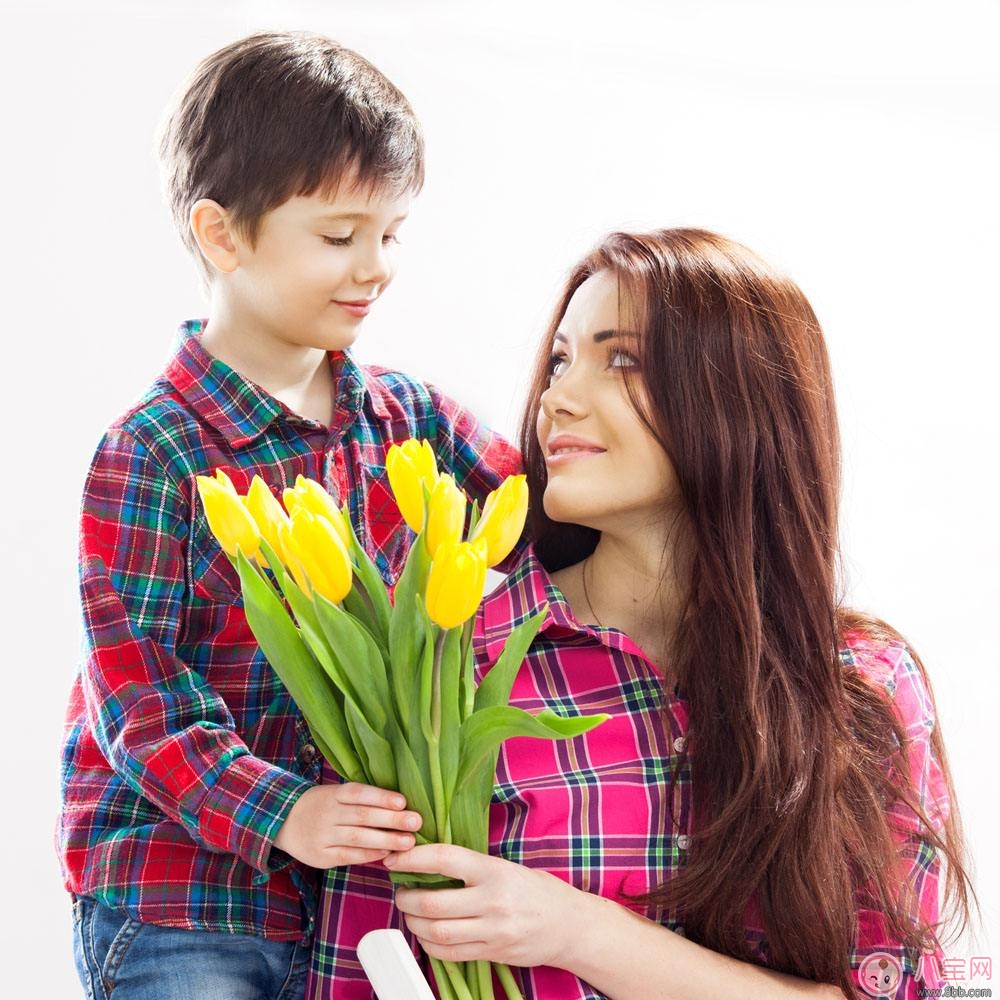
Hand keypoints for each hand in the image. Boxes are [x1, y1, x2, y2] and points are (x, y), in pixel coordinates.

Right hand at [273, 783, 421, 868]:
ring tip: (408, 842)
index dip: (381, 797)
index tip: (404, 802)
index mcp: (333, 794)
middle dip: (391, 820)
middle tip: (416, 822)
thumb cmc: (322, 805)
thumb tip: (400, 805)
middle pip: (362, 816)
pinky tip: (387, 853)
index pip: (359, 793)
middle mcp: (327, 813)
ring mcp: (322, 835)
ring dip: (385, 840)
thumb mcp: (335, 794)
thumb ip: (361, 799)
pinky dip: (369, 855)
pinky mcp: (320, 856)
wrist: (282, 821)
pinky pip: (348, 856)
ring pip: (357, 838)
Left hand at [386, 843, 579, 966]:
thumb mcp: (506, 867)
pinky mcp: (492, 954)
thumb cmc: (535, 890)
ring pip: (436, 932)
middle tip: (402, 892)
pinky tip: (428, 934)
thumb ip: (472, 867)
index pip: (444, 858)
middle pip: (432, 903)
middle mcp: (493, 901)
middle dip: (406, 899)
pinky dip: (429, 944)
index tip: (395, 859)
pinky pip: (449, 953)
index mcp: (494, 870)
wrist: (569, 926)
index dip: (413, 858)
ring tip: (412, 913)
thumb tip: (427, 862)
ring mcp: (493, 931)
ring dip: (414, 924)